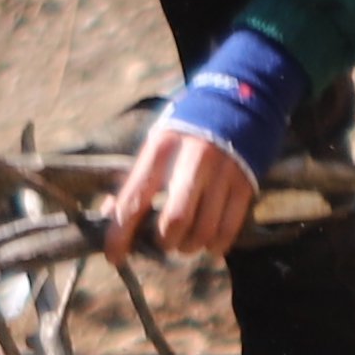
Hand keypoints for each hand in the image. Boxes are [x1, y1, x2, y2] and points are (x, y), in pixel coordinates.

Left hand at [98, 110, 257, 263]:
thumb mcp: (158, 140)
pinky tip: (209, 244)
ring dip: (189, 246)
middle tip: (163, 242)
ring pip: (204, 229)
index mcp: (162, 147)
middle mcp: (193, 159)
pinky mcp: (245, 182)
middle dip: (165, 241)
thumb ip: (136, 177)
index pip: (135, 197)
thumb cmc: (188, 126)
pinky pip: (230, 227)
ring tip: (185, 244)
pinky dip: (216, 244)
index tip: (113, 256)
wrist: (240, 98)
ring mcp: (223, 172)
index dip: (121, 233)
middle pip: (175, 219)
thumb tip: (110, 214)